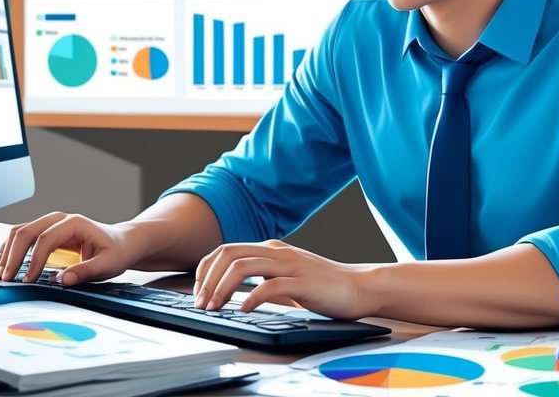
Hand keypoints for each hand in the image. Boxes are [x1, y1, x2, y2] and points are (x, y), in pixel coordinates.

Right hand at [0, 212, 140, 285]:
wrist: (121, 243)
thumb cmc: (116, 252)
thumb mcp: (107, 265)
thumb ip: (86, 271)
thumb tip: (63, 281)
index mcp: (75, 223)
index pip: (46, 238)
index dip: (34, 260)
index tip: (29, 280)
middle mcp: (59, 219)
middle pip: (27, 231)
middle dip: (13, 256)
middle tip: (7, 278)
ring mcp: (51, 224)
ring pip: (20, 231)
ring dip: (8, 252)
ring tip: (2, 274)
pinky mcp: (46, 232)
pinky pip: (23, 236)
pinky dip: (11, 250)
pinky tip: (6, 265)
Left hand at [192, 239, 377, 319]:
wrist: (359, 287)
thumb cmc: (323, 285)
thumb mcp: (285, 275)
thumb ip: (262, 275)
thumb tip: (230, 290)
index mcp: (270, 248)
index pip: (225, 250)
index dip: (205, 270)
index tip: (198, 292)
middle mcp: (276, 251)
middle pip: (227, 254)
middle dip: (207, 279)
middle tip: (201, 303)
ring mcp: (289, 264)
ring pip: (242, 266)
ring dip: (221, 288)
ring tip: (215, 307)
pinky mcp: (302, 282)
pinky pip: (269, 285)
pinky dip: (250, 297)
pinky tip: (243, 310)